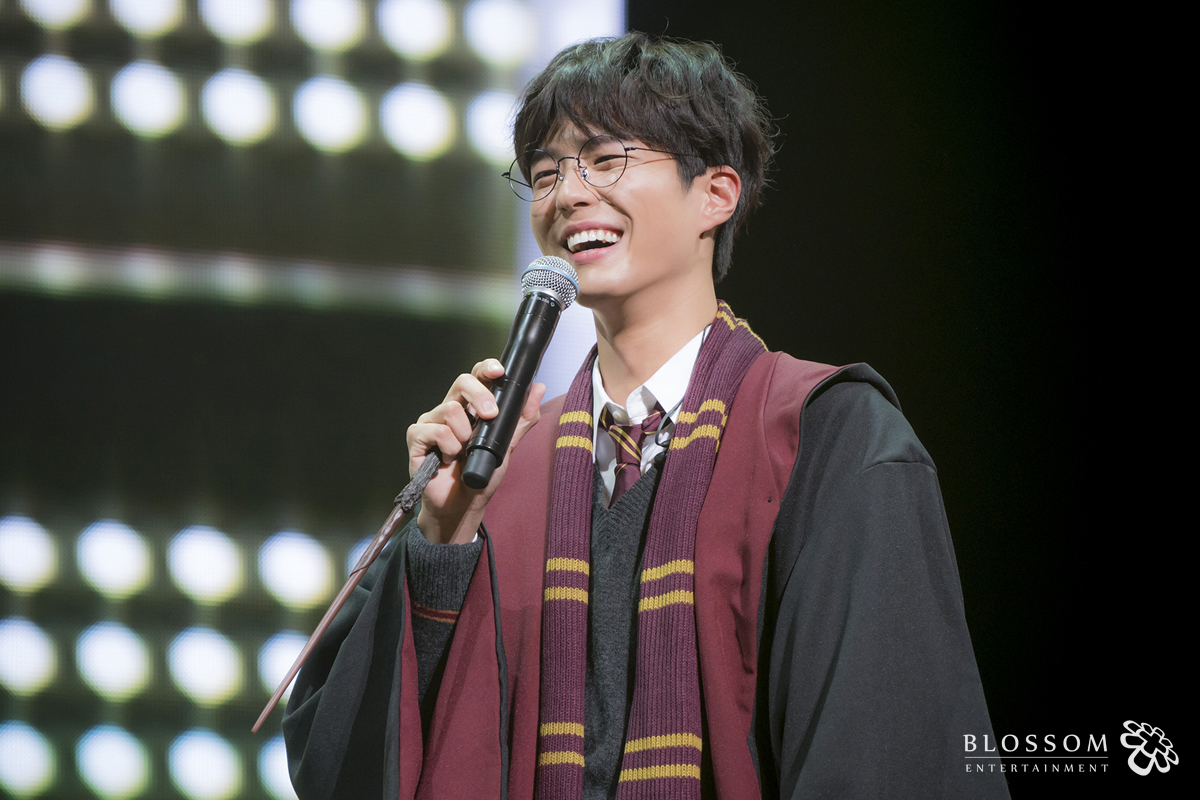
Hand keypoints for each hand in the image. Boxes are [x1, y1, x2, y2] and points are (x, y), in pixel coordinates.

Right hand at [406, 358, 545, 543]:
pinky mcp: (416, 437)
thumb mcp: (507, 445)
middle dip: (480, 395)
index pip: (475, 376)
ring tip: (463, 452)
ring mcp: (431, 422)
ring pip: (450, 409)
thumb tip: (538, 388)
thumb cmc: (481, 475)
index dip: (485, 369)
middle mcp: (450, 409)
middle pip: (462, 381)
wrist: (464, 505)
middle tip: (490, 416)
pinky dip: (448, 446)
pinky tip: (448, 459)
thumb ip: (522, 418)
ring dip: (464, 435)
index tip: (500, 372)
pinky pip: (435, 430)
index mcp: (470, 407)